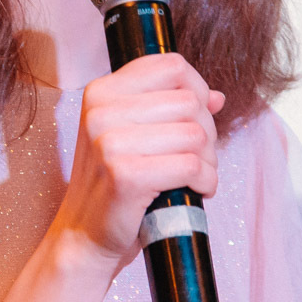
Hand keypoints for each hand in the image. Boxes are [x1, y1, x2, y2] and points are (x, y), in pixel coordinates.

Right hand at [50, 52, 224, 273]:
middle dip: (207, 132)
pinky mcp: (126, 175)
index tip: (196, 116)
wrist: (85, 235)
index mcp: (102, 92)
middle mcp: (101, 111)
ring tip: (192, 176)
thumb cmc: (113, 184)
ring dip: (208, 161)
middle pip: (190, 101)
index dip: (197, 88)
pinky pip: (191, 165)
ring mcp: (109, 143)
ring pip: (195, 134)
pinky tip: (193, 190)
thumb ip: (169, 108)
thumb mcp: (131, 135)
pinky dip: (204, 181)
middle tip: (195, 157)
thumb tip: (216, 97)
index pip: (171, 65)